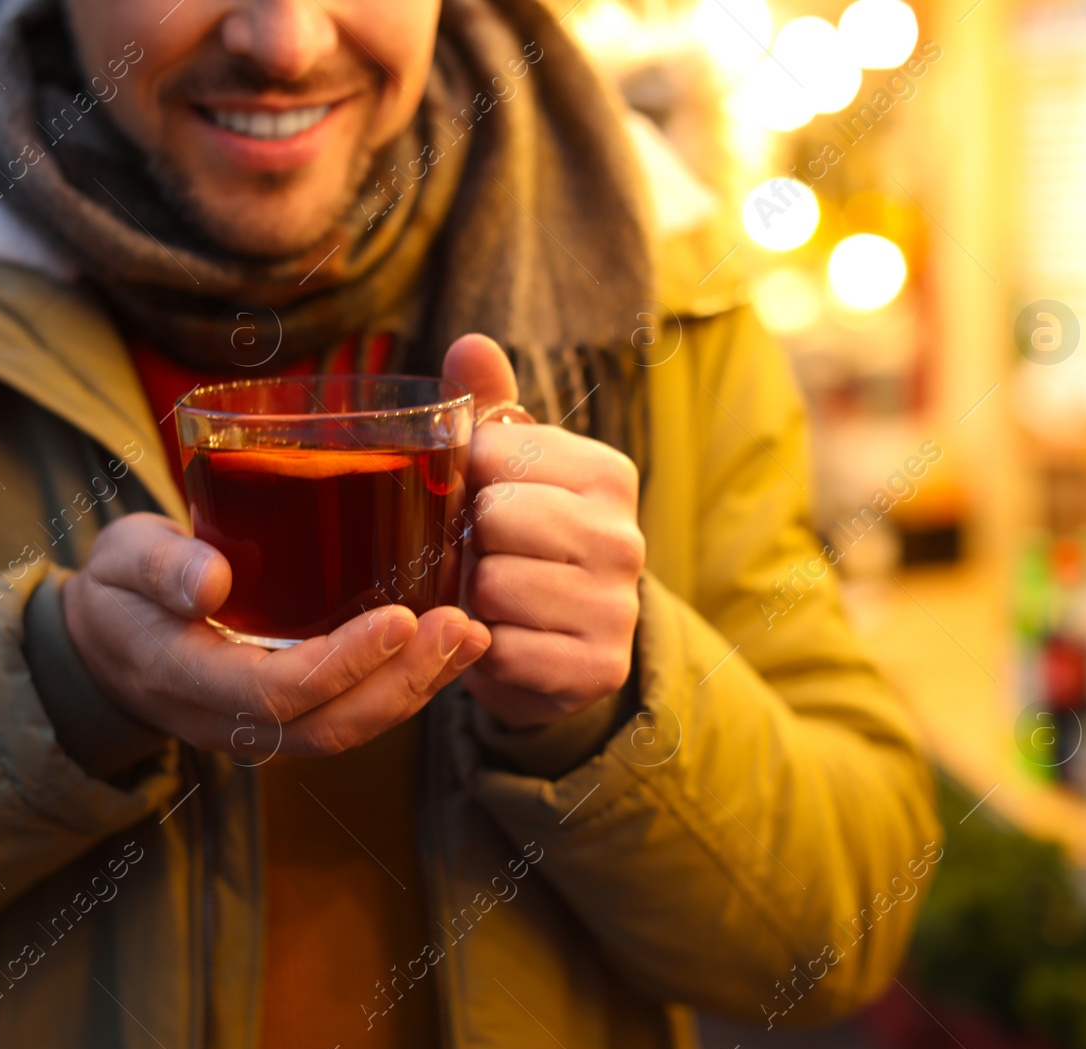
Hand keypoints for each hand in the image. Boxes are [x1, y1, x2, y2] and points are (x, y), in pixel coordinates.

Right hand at [61, 513, 491, 756]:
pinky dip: (405, 687)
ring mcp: (263, 726)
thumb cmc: (117, 589)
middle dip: (403, 683)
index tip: (400, 618)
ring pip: (349, 728)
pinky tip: (451, 649)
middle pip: (330, 724)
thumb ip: (160, 567)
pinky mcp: (290, 714)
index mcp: (187, 680)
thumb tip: (210, 582)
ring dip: (417, 689)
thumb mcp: (120, 561)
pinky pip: (352, 714)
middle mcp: (230, 720)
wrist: (103, 644)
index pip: (276, 691)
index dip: (343, 663)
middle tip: (463, 627)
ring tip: (473, 637)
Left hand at [443, 335, 645, 729]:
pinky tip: (505, 642)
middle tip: (480, 558)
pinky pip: (505, 650)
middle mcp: (624, 537)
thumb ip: (489, 408)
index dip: (461, 481)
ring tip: (492, 601)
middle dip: (468, 543)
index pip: (491, 454)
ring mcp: (618, 606)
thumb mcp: (508, 473)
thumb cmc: (522, 546)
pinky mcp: (599, 667)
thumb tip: (470, 343)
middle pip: (495, 518)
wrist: (556, 654)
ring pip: (493, 586)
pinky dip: (487, 651)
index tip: (474, 500)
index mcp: (606, 473)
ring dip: (473, 600)